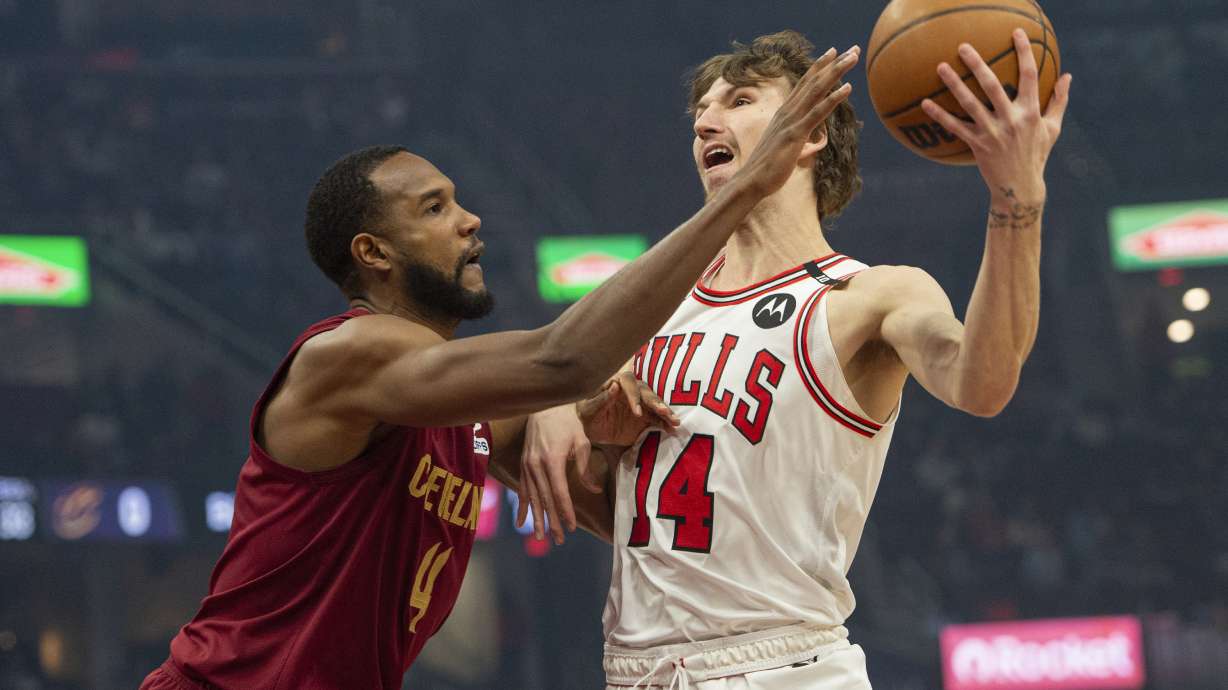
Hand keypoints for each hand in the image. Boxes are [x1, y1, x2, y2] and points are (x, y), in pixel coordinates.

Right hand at [517, 404, 590, 543]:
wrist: (544, 406)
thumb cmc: (567, 423)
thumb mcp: (581, 443)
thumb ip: (585, 469)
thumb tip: (595, 490)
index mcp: (552, 460)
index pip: (560, 492)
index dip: (566, 511)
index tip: (572, 527)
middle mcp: (536, 465)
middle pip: (545, 499)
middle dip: (553, 521)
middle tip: (560, 540)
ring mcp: (527, 465)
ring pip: (533, 498)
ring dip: (537, 518)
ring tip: (541, 537)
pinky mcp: (523, 464)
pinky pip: (523, 489)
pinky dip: (523, 506)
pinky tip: (522, 522)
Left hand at [578, 371, 679, 446]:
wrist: (595, 430)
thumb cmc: (588, 416)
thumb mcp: (588, 410)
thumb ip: (600, 400)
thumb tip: (615, 386)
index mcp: (616, 383)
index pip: (627, 383)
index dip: (634, 396)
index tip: (637, 412)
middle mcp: (631, 389)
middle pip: (645, 391)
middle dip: (655, 402)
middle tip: (663, 412)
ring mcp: (640, 403)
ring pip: (655, 403)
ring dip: (665, 411)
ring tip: (674, 421)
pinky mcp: (646, 416)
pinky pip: (658, 418)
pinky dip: (665, 422)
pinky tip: (673, 428)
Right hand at [734, 45, 860, 198]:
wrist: (750, 181)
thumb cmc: (767, 168)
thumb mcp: (785, 149)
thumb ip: (797, 140)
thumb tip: (807, 144)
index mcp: (784, 113)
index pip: (805, 84)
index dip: (820, 67)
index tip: (834, 53)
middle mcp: (787, 112)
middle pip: (814, 81)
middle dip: (834, 63)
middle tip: (853, 48)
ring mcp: (791, 121)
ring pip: (817, 90)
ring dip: (836, 72)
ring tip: (853, 57)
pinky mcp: (795, 134)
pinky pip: (817, 112)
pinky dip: (833, 98)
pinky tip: (848, 87)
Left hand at [921, 29, 1072, 206]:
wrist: (1020, 188)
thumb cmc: (1037, 154)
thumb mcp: (1052, 128)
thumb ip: (1059, 101)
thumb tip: (1068, 76)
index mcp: (1031, 112)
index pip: (1030, 75)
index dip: (1024, 52)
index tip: (1016, 33)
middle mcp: (1012, 120)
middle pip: (992, 85)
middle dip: (977, 64)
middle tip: (963, 47)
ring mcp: (993, 132)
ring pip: (970, 104)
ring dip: (954, 84)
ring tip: (940, 67)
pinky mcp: (977, 145)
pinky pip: (955, 128)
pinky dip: (939, 115)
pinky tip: (925, 103)